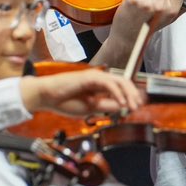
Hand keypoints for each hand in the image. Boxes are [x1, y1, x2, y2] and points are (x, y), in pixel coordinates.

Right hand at [22, 67, 145, 115]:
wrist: (47, 96)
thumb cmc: (65, 102)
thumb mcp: (90, 108)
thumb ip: (106, 107)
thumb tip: (123, 108)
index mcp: (100, 87)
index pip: (121, 89)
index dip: (131, 97)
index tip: (137, 107)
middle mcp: (100, 80)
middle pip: (124, 83)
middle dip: (133, 95)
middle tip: (138, 107)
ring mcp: (95, 76)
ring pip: (119, 81)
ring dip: (129, 94)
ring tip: (132, 106)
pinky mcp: (90, 77)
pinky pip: (109, 84)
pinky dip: (117, 93)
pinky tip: (121, 103)